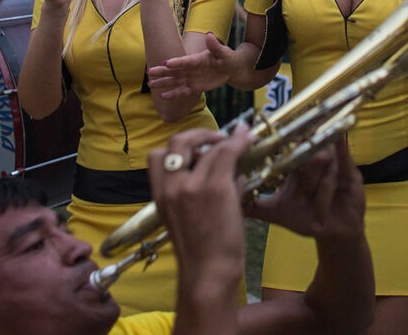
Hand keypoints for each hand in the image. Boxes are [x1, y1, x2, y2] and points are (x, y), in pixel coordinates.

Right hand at [147, 32, 234, 98]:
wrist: (229, 68)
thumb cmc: (225, 57)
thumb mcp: (223, 52)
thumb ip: (215, 46)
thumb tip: (209, 34)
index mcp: (196, 59)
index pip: (185, 61)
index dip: (176, 62)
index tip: (165, 63)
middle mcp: (190, 69)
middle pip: (174, 71)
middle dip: (162, 72)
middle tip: (149, 72)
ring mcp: (190, 78)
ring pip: (174, 81)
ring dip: (163, 83)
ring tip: (150, 84)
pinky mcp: (193, 87)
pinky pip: (182, 91)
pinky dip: (173, 94)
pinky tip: (163, 96)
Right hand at [149, 126, 253, 277]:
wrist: (208, 273)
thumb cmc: (203, 251)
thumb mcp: (188, 218)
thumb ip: (202, 190)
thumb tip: (231, 170)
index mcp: (159, 196)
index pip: (157, 156)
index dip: (178, 147)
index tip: (197, 149)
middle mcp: (171, 187)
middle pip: (177, 141)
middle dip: (198, 134)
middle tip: (217, 137)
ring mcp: (191, 185)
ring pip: (209, 148)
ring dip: (227, 140)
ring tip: (242, 140)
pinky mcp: (214, 187)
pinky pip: (227, 153)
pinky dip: (240, 143)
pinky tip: (249, 142)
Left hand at [248, 138, 363, 241]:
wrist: (334, 232)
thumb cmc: (306, 217)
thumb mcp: (278, 212)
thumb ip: (256, 206)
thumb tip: (232, 204)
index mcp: (295, 163)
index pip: (286, 145)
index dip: (280, 139)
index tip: (269, 137)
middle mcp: (313, 158)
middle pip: (303, 152)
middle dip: (302, 180)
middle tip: (301, 200)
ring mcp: (333, 163)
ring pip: (321, 162)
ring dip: (317, 189)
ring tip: (316, 212)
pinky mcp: (350, 172)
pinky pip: (342, 160)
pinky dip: (339, 151)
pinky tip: (337, 139)